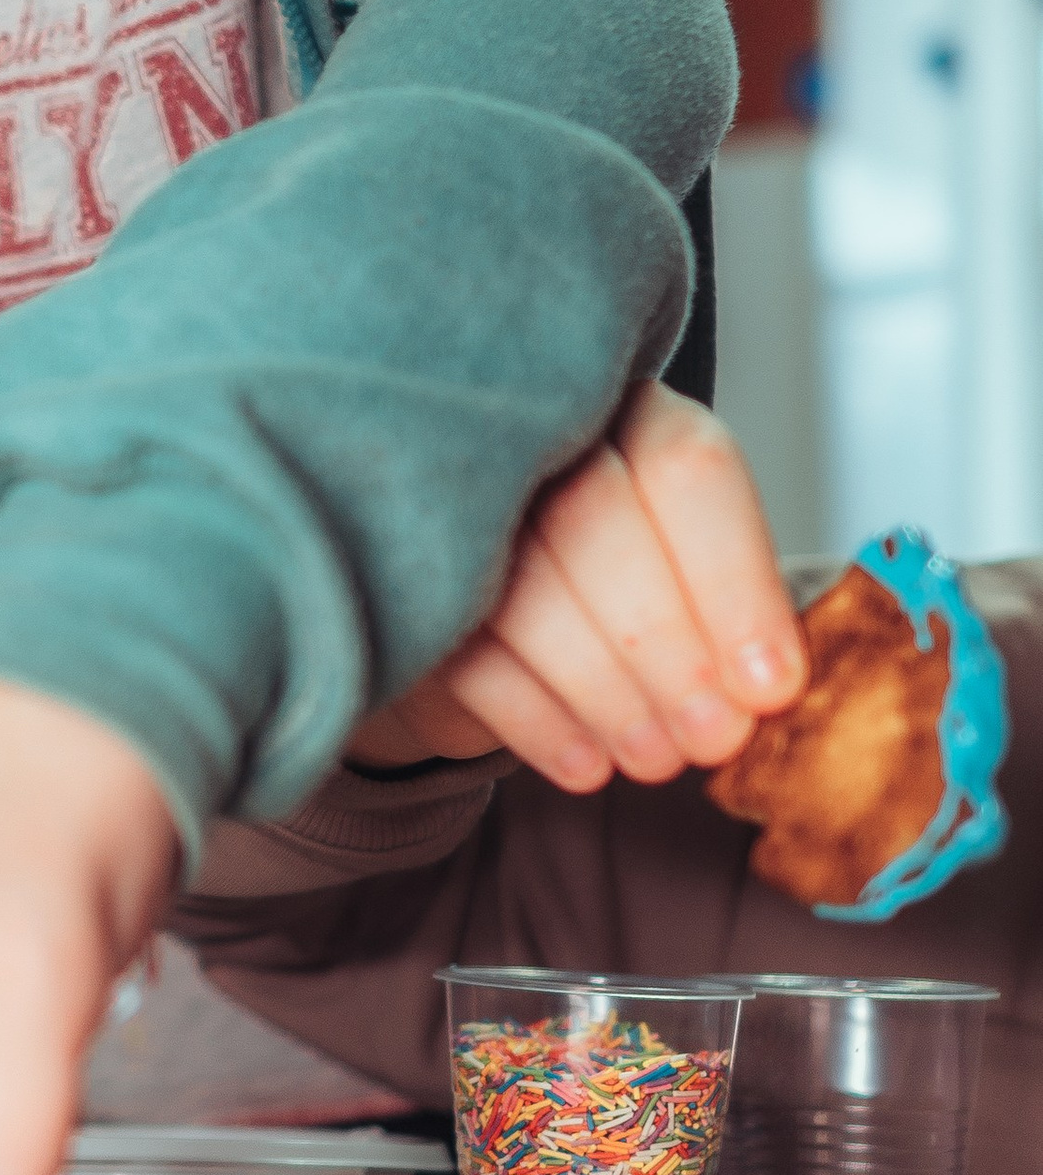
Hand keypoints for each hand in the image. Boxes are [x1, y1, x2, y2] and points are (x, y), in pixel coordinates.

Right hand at [348, 386, 805, 791]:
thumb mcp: (692, 571)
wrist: (494, 605)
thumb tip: (773, 691)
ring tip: (656, 760)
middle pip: (598, 522)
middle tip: (715, 740)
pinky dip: (536, 720)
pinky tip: (586, 764)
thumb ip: (734, 609)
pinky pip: (466, 652)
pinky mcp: (400, 579)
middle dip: (670, 649)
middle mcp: (533, 431)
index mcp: (629, 410)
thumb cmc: (625, 585)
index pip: (687, 470)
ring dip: (607, 693)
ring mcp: (451, 499)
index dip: (736, 584)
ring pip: (528, 589)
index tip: (772, 686)